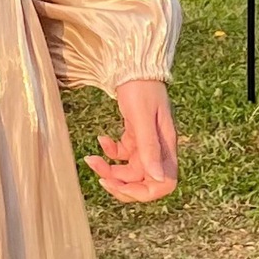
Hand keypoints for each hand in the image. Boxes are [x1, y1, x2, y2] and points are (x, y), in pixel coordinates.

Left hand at [82, 78, 178, 203]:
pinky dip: (110, 153)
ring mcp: (146, 144)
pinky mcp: (134, 136)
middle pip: (143, 182)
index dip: (143, 192)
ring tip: (91, 159)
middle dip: (120, 184)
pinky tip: (100, 140)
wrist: (134, 66)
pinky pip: (122, 155)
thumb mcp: (142, 118)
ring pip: (129, 170)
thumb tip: (158, 178)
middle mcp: (158, 149)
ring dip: (109, 169)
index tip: (121, 184)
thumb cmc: (142, 87)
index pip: (165, 184)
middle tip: (101, 177)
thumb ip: (149, 148)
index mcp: (166, 147)